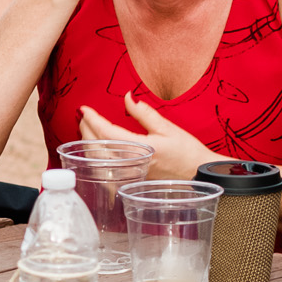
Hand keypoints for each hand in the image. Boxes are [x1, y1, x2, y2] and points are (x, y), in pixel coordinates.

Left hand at [79, 94, 219, 183]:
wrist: (198, 175)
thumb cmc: (187, 152)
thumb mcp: (167, 127)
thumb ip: (143, 113)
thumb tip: (127, 97)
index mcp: (140, 149)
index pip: (106, 133)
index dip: (92, 119)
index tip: (83, 108)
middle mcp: (131, 166)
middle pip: (96, 148)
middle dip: (86, 129)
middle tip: (83, 116)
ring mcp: (128, 178)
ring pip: (97, 162)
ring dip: (88, 145)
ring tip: (86, 130)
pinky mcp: (128, 185)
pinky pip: (104, 174)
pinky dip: (95, 161)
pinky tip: (94, 153)